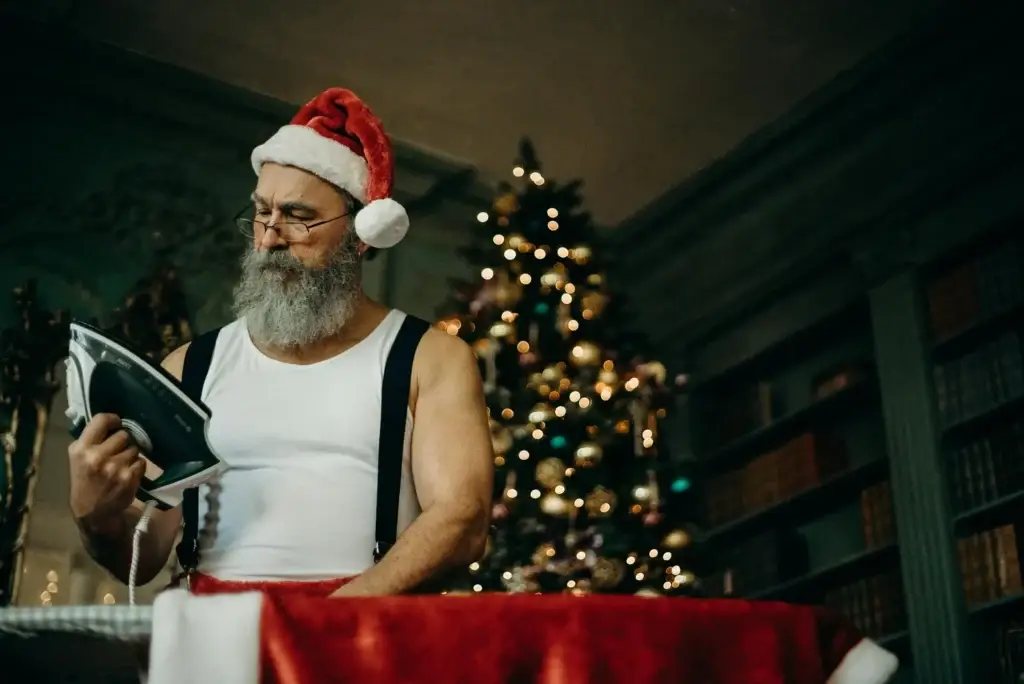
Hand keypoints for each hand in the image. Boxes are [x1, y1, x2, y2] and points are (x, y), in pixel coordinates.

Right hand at [68, 413, 145, 528]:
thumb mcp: (78, 459)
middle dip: (123, 442)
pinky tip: (127, 474)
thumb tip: (111, 421)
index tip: (117, 423)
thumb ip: (91, 439)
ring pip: (134, 449)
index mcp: (81, 449)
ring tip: (121, 465)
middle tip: (117, 451)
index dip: (113, 419)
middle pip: (124, 435)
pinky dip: (137, 467)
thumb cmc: (85, 481)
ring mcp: (114, 467)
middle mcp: (97, 456)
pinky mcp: (128, 478)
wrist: (92, 512)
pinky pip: (141, 462)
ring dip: (131, 455)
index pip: (101, 420)